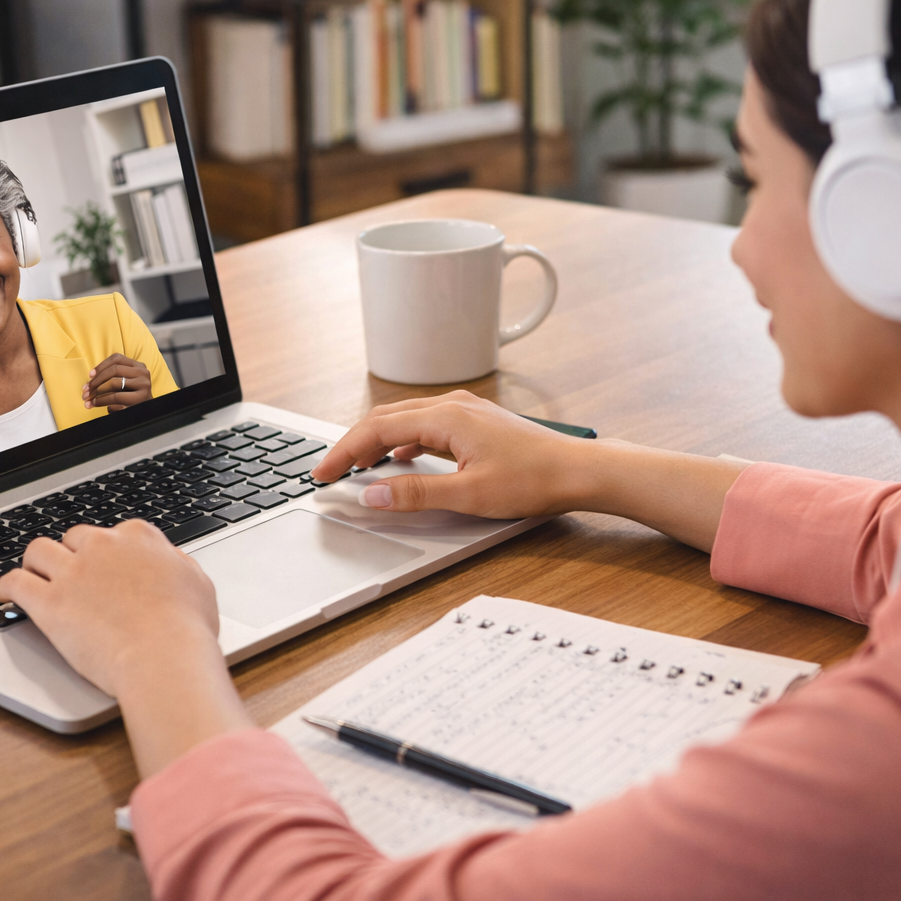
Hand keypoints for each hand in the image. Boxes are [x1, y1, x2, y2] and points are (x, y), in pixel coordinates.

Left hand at [0, 521, 253, 774]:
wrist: (163, 655)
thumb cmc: (186, 627)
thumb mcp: (198, 584)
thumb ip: (178, 566)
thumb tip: (169, 562)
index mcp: (139, 538)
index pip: (116, 532)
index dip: (110, 550)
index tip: (108, 564)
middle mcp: (103, 547)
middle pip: (75, 537)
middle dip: (72, 553)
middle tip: (71, 572)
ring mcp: (73, 572)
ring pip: (38, 550)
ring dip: (36, 562)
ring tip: (34, 575)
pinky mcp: (49, 602)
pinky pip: (15, 582)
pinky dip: (5, 586)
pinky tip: (4, 594)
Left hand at [84, 353, 152, 410]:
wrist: (148, 412)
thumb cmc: (132, 395)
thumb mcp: (127, 381)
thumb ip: (114, 374)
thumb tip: (91, 377)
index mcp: (139, 366)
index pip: (117, 359)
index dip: (101, 366)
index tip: (90, 375)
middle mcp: (143, 375)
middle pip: (114, 371)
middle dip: (96, 381)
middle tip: (86, 391)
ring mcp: (143, 388)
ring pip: (114, 386)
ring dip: (98, 394)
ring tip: (89, 401)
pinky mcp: (140, 402)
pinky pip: (117, 401)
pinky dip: (105, 404)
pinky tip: (99, 406)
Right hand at [310, 391, 593, 519]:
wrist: (578, 470)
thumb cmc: (533, 480)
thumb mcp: (469, 494)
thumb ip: (416, 493)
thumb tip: (372, 492)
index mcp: (445, 418)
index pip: (376, 430)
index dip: (344, 452)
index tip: (322, 474)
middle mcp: (452, 406)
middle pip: (385, 418)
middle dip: (353, 445)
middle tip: (329, 471)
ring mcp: (465, 411)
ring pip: (405, 419)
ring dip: (376, 440)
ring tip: (357, 465)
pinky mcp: (476, 422)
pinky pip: (426, 425)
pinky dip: (402, 440)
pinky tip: (401, 457)